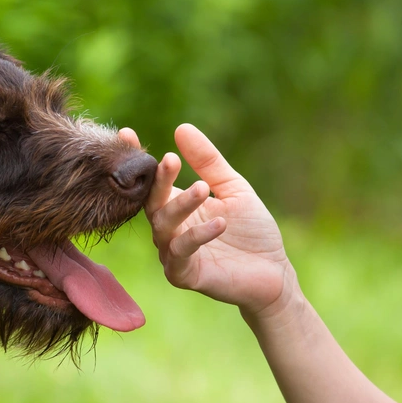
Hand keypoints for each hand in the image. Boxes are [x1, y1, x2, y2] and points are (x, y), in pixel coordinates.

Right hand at [121, 124, 295, 315]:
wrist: (274, 272)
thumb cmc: (251, 231)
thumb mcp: (232, 188)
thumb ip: (208, 162)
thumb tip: (182, 128)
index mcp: (175, 206)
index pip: (150, 181)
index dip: (137, 159)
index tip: (127, 133)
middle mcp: (167, 229)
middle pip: (152, 202)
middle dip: (159, 181)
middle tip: (170, 160)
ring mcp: (172, 253)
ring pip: (163, 226)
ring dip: (181, 205)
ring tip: (203, 188)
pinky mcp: (183, 275)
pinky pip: (182, 253)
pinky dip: (198, 236)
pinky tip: (220, 222)